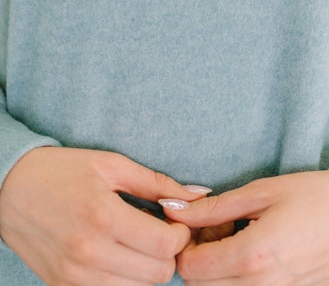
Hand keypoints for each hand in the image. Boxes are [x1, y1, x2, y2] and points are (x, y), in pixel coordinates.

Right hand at [0, 147, 205, 285]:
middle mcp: (89, 253)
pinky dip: (124, 280)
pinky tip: (119, 255)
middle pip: (158, 274)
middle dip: (168, 253)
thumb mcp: (112, 165)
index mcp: (104, 216)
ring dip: (147, 269)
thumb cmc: (63, 171)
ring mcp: (75, 277)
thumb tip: (199, 194)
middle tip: (160, 231)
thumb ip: (157, 183)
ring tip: (138, 242)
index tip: (173, 219)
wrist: (9, 189)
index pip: (166, 246)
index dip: (181, 233)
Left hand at [160, 169, 328, 285]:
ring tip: (237, 237)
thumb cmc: (313, 195)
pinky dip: (238, 278)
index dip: (185, 243)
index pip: (189, 268)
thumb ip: (212, 207)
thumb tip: (172, 208)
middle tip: (217, 227)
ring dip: (217, 271)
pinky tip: (254, 250)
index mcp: (251, 257)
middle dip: (199, 258)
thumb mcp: (260, 192)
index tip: (200, 221)